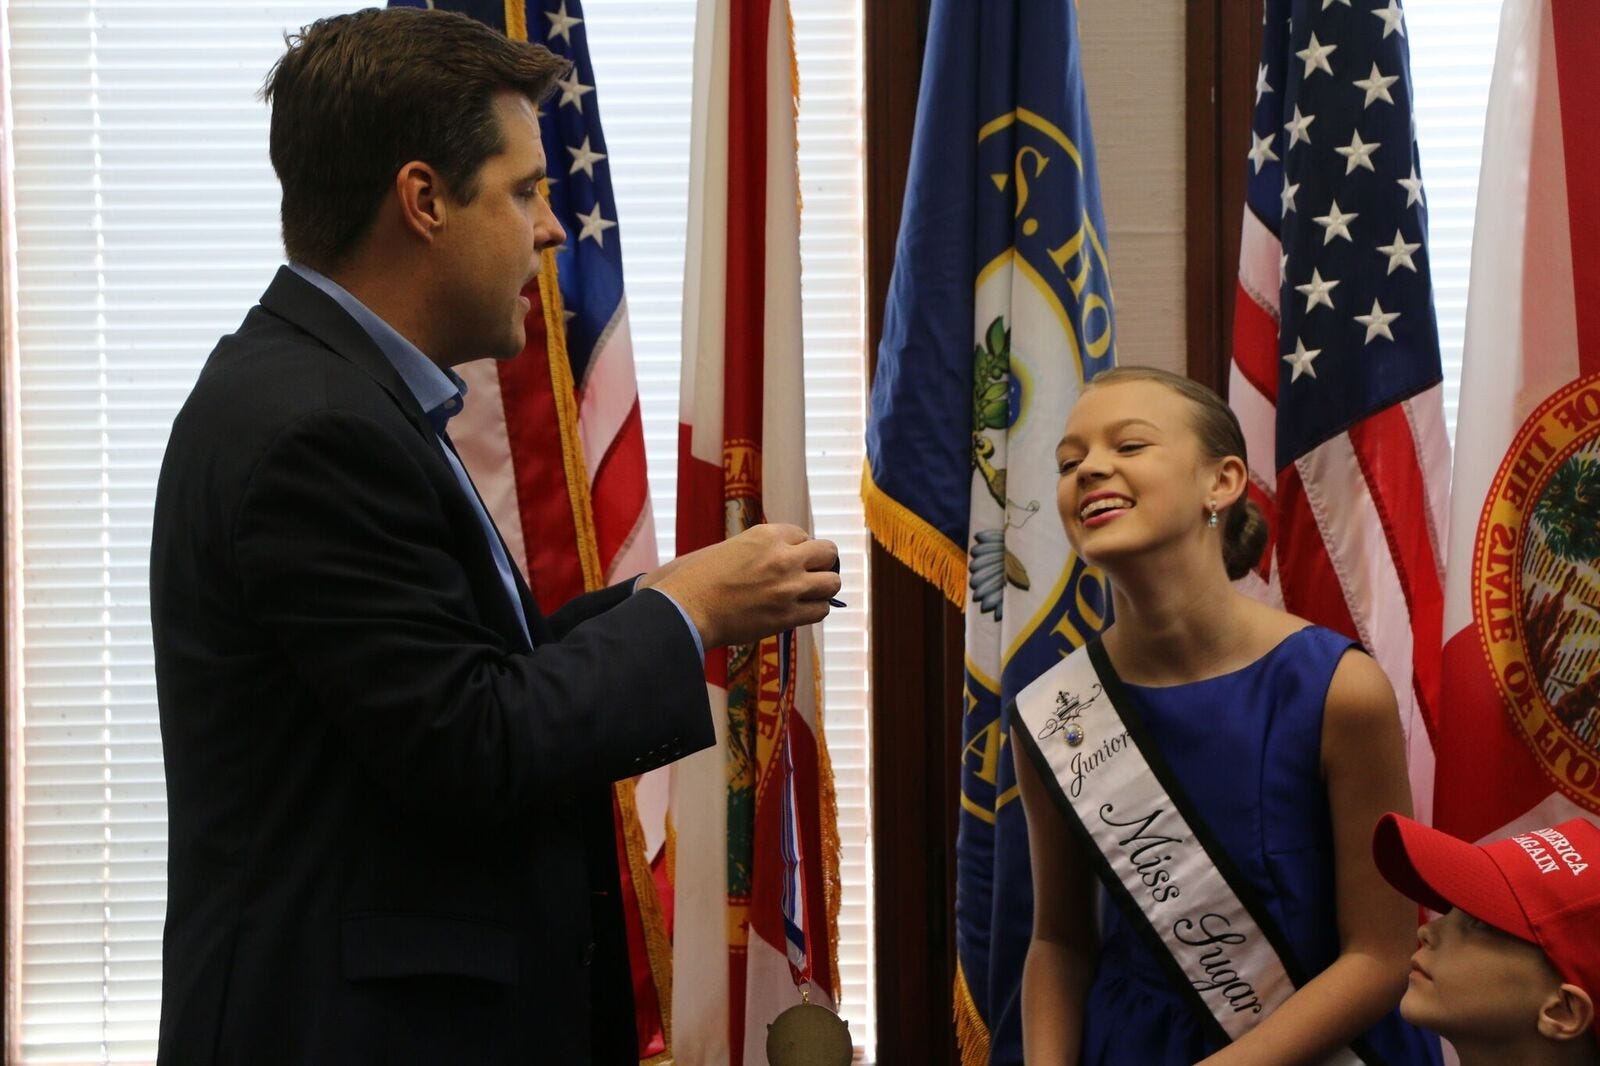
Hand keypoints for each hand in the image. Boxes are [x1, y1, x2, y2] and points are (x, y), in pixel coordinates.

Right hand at [640, 524, 840, 647]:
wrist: (685, 609)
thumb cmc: (697, 579)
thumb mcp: (729, 548)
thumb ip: (758, 549)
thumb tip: (780, 559)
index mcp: (766, 535)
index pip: (803, 535)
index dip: (798, 549)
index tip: (791, 559)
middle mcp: (782, 557)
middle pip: (828, 553)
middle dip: (822, 563)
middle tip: (810, 574)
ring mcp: (788, 587)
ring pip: (832, 582)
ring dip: (823, 588)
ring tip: (809, 594)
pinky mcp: (787, 615)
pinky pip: (821, 610)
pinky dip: (815, 610)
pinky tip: (803, 610)